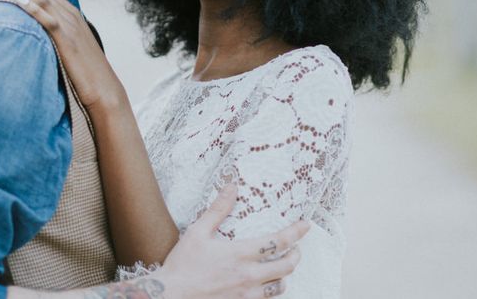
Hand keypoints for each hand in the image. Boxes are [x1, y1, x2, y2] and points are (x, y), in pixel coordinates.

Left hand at [0, 0, 126, 111]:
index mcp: (71, 12)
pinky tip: (18, 1)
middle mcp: (70, 14)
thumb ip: (60, 23)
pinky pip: (49, 19)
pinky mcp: (68, 40)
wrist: (104, 86)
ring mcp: (70, 26)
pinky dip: (33, 8)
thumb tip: (47, 12)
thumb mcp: (73, 39)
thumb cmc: (85, 66)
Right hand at [158, 184, 307, 298]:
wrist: (171, 296)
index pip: (277, 242)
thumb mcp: (198, 231)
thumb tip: (232, 187)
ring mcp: (246, 295)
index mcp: (240, 254)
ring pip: (279, 288)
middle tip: (296, 248)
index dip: (295, 232)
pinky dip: (271, 293)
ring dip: (284, 276)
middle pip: (285, 267)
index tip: (305, 225)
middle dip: (295, 255)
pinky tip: (265, 287)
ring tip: (282, 268)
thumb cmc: (183, 264)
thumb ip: (218, 210)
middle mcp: (248, 276)